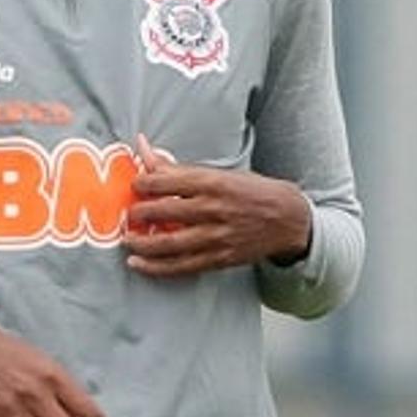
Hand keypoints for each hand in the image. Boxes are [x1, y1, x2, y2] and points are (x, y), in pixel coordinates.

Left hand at [123, 132, 312, 278]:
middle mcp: (212, 209)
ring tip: (128, 241)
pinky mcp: (219, 257)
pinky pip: (180, 266)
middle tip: (129, 215)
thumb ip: (179, 168)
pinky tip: (138, 264)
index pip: (164, 181)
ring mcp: (216, 236)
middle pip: (162, 212)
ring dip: (140, 243)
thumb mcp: (220, 173)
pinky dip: (155, 267)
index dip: (142, 185)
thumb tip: (143, 149)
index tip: (135, 187)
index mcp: (213, 182)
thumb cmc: (252, 191)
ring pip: (167, 243)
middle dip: (138, 215)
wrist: (288, 219)